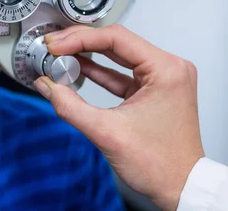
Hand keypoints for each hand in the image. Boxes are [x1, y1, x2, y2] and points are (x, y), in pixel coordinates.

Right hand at [33, 25, 203, 210]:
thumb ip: (70, 106)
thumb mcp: (107, 133)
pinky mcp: (154, 89)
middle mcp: (169, 68)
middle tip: (54, 45)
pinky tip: (78, 67)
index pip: (116, 39)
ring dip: (88, 55)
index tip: (56, 45)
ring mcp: (162, 78)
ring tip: (61, 54)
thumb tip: (47, 85)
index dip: (80, 39)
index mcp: (166, 70)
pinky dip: (100, 71)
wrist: (181, 188)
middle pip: (117, 42)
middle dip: (81, 43)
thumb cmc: (161, 164)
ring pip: (118, 55)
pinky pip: (123, 72)